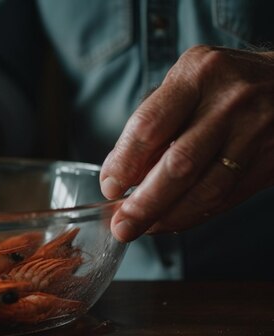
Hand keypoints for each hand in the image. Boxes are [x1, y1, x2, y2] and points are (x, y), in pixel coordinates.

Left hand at [100, 45, 273, 241]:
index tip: (109, 187)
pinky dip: (194, 214)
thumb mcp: (187, 85)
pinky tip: (171, 221)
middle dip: (145, 202)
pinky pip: (226, 197)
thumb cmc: (223, 85)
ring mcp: (255, 131)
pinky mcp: (270, 159)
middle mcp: (229, 101)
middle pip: (179, 164)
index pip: (150, 126)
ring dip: (169, 216)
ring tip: (143, 229)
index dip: (125, 163)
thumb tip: (118, 174)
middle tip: (121, 225)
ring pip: (206, 188)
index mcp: (196, 74)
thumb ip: (154, 125)